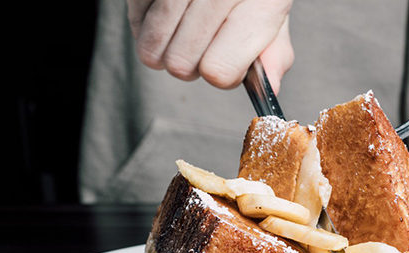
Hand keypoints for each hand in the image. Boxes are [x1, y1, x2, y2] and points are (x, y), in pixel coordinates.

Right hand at [128, 0, 293, 92]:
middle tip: (202, 45)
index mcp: (258, 0)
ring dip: (165, 49)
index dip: (223, 75)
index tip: (229, 62)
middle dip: (190, 65)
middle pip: (181, 64)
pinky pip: (134, 21)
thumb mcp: (271, 10)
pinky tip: (165, 12)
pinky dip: (145, 25)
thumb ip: (274, 51)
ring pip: (152, 48)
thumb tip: (270, 88)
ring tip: (183, 32)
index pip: (220, 70)